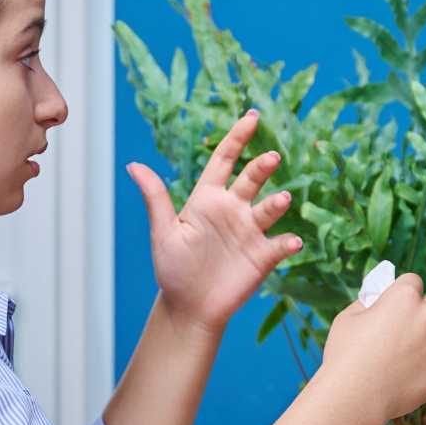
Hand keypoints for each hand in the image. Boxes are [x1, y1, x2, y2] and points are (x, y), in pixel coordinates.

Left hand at [128, 110, 300, 332]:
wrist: (189, 307)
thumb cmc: (173, 268)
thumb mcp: (163, 231)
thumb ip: (155, 197)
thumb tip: (133, 165)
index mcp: (208, 198)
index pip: (225, 159)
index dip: (237, 137)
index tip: (252, 117)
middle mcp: (233, 209)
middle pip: (251, 179)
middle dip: (263, 167)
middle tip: (270, 158)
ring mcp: (250, 231)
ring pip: (269, 209)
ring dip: (277, 203)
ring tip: (281, 201)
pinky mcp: (263, 256)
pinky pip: (281, 245)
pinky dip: (289, 242)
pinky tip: (292, 243)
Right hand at [318, 272, 425, 424]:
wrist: (351, 398)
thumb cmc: (344, 356)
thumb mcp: (347, 319)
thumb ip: (367, 304)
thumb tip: (376, 302)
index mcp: (403, 297)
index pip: (413, 281)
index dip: (404, 291)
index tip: (397, 303)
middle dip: (424, 313)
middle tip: (407, 330)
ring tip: (423, 348)